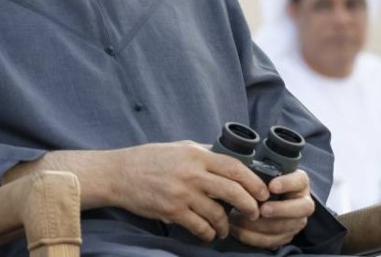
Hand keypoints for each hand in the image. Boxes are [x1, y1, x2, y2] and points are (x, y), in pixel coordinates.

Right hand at [111, 142, 268, 241]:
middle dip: (249, 206)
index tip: (262, 193)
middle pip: (234, 192)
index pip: (235, 168)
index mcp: (196, 155)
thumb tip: (231, 158)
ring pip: (218, 214)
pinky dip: (208, 233)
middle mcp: (191, 173)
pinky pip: (200, 227)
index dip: (254, 182)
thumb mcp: (178, 148)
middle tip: (252, 213)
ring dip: (226, 225)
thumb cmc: (148, 160)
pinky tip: (208, 233)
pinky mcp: (172, 211)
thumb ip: (204, 153)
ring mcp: (182, 193)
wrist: (118, 174)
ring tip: (225, 228)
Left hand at [230, 170, 313, 249]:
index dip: (287, 184)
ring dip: (263, 225)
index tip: (272, 186)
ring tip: (241, 219)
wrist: (261, 199)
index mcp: (298, 182)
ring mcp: (296, 221)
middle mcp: (302, 202)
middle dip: (280, 210)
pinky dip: (254, 237)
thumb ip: (258, 171)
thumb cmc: (261, 181)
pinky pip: (274, 240)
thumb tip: (241, 171)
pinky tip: (238, 230)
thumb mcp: (262, 172)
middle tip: (262, 210)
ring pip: (287, 227)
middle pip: (301, 208)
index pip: (299, 180)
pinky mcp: (286, 235)